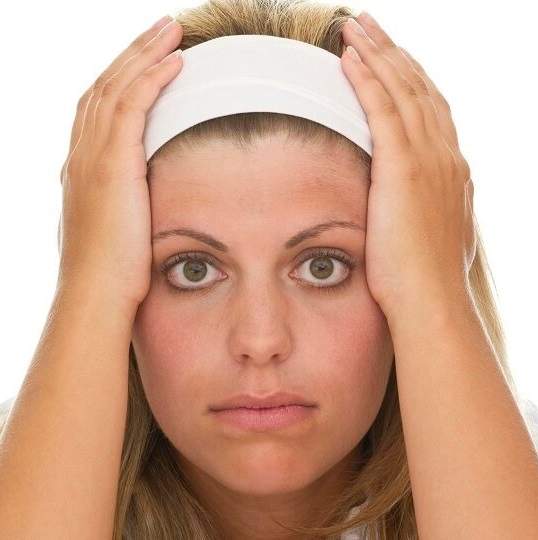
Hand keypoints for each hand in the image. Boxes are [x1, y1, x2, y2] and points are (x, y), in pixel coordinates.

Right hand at [56, 15, 183, 310]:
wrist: (96, 294)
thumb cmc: (110, 274)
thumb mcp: (112, 233)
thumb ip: (120, 209)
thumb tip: (137, 206)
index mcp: (81, 170)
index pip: (98, 110)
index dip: (121, 79)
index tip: (146, 61)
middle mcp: (80, 155)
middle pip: (104, 87)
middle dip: (132, 55)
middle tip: (160, 30)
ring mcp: (92, 157)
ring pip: (117, 87)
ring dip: (145, 54)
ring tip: (171, 30)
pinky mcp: (112, 164)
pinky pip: (132, 106)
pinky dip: (152, 79)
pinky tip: (176, 62)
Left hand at [340, 13, 475, 320]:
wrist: (432, 302)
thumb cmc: (424, 281)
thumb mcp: (432, 237)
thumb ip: (426, 211)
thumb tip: (416, 208)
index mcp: (451, 170)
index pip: (429, 111)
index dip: (409, 79)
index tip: (389, 59)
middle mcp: (446, 155)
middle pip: (418, 89)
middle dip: (393, 54)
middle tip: (370, 26)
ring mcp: (429, 159)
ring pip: (402, 90)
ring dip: (378, 54)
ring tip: (354, 27)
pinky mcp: (404, 169)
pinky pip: (383, 110)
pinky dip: (367, 79)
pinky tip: (348, 57)